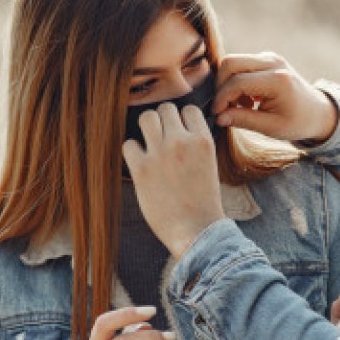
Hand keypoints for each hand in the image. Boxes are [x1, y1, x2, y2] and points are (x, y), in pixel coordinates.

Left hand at [122, 103, 225, 258]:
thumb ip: (197, 144)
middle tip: (162, 138)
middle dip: (163, 121)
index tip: (180, 132)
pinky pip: (128, 144)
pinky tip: (140, 163)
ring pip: (146, 118)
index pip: (189, 110)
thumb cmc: (204, 202)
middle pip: (165, 109)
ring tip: (150, 145)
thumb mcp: (210, 165)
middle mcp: (181, 142)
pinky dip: (132, 152)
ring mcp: (160, 154)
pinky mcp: (141, 169)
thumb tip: (181, 128)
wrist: (196, 230)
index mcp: (203, 141)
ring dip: (146, 129)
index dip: (183, 120)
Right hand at [212, 52, 337, 142]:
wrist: (318, 112)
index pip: (237, 82)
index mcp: (278, 80)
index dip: (222, 99)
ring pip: (233, 61)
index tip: (217, 114)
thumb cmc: (298, 122)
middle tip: (224, 108)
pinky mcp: (266, 58)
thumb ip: (244, 120)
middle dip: (220, 86)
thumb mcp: (271, 127)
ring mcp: (270, 57)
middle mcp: (273, 62)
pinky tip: (247, 100)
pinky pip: (241, 64)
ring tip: (240, 106)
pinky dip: (236, 81)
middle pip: (230, 63)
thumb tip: (218, 117)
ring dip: (228, 84)